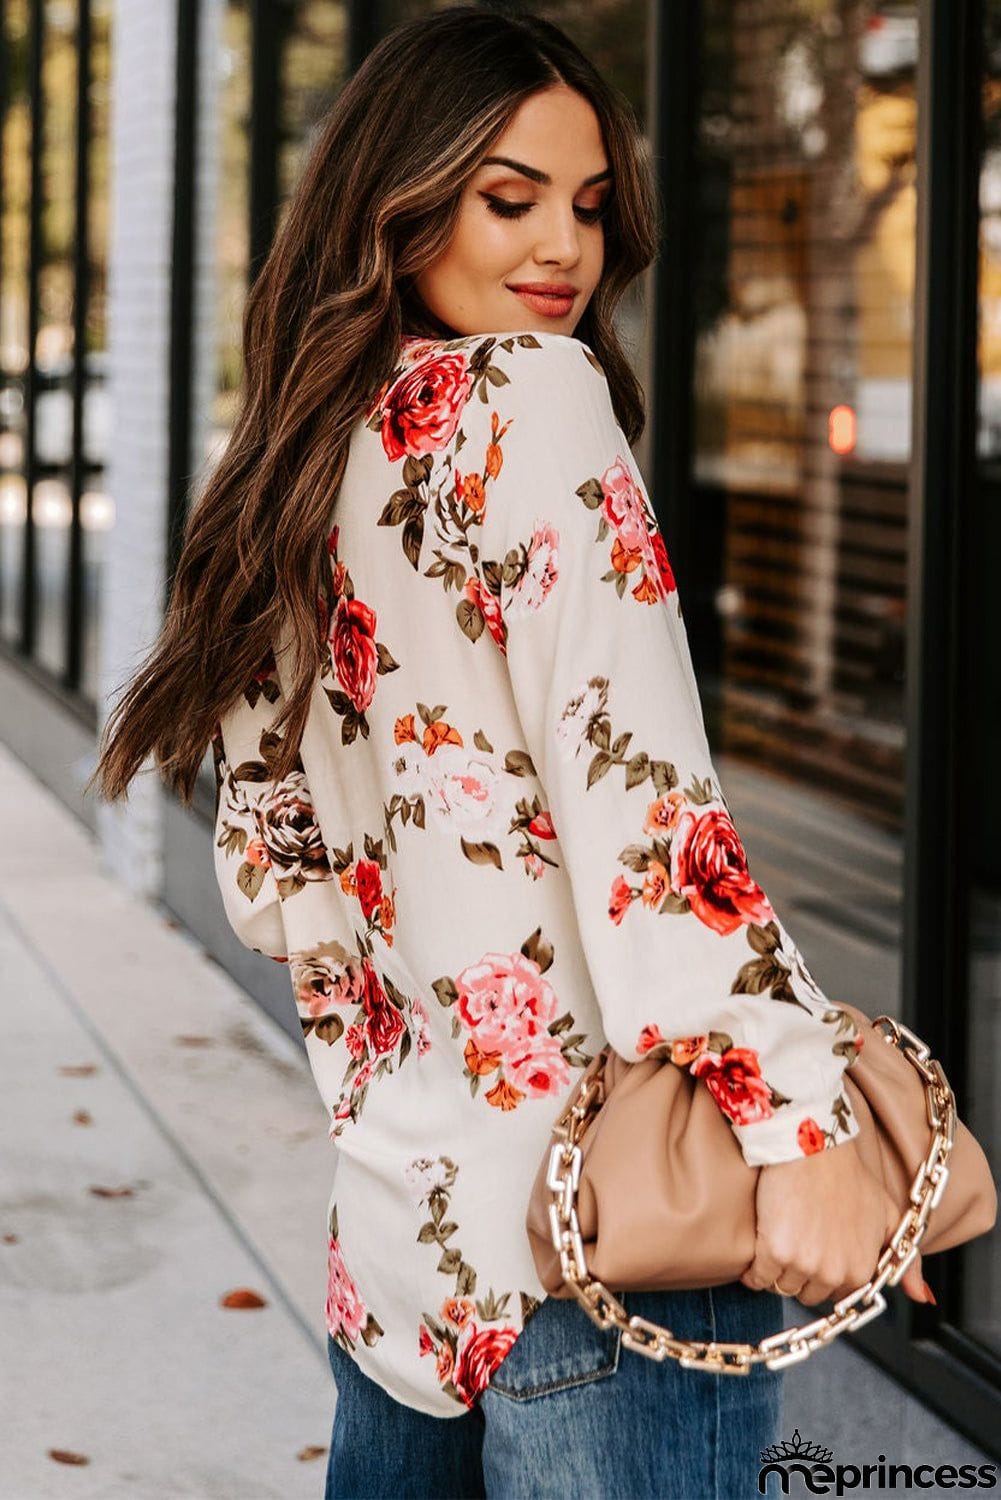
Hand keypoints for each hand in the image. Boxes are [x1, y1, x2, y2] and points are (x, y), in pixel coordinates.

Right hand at [739, 1137, 932, 1306]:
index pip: (835, 1295)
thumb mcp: (888, 1215)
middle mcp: (835, 1274)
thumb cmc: (849, 1175)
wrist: (814, 1147)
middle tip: (797, 1240)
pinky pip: (756, 1277)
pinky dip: (753, 1269)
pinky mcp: (775, 1252)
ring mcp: (804, 1265)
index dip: (823, 1271)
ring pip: (781, 1287)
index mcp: (861, 1269)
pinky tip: (759, 1248)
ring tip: (779, 1238)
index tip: (815, 1249)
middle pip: (807, 1294)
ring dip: (776, 1271)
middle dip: (800, 1273)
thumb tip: (923, 1297)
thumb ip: (908, 1260)